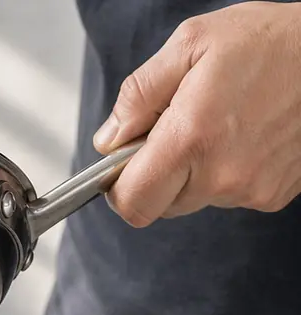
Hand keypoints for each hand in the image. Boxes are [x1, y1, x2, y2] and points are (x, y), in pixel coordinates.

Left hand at [93, 1, 300, 226]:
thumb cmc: (270, 41)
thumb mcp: (189, 45)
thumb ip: (138, 96)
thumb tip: (109, 139)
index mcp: (192, 140)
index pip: (133, 203)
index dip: (118, 188)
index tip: (122, 164)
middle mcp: (223, 175)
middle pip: (161, 203)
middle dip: (156, 173)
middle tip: (175, 128)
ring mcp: (253, 189)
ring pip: (196, 198)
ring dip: (194, 170)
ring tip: (218, 122)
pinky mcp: (276, 194)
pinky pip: (231, 194)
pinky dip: (226, 170)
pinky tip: (244, 133)